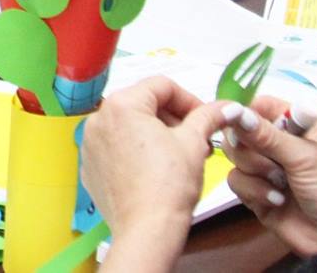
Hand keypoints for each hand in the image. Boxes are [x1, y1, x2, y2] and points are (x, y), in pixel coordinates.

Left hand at [81, 78, 231, 263]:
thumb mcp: (194, 143)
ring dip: (156, 135)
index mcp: (122, 104)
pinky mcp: (90, 168)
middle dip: (174, 119)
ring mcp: (90, 144)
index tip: (205, 117)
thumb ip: (208, 116)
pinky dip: (136, 153)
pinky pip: (116, 149)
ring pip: (129, 127)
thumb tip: (225, 107)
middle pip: (144, 105)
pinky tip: (156, 171)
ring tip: (180, 156)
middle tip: (197, 139)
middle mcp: (98, 119)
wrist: (147, 230)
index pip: (162, 86)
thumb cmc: (168, 186)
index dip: (189, 99)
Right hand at [218, 97, 316, 256]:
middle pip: (241, 130)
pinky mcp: (256, 192)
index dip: (246, 110)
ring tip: (281, 184)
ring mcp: (266, 168)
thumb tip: (234, 110)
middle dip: (252, 148)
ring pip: (235, 156)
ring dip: (257, 171)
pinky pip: (236, 181)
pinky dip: (254, 191)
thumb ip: (267, 135)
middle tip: (271, 162)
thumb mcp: (306, 157)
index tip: (235, 117)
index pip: (262, 105)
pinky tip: (276, 200)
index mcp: (298, 125)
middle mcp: (279, 143)